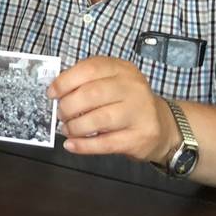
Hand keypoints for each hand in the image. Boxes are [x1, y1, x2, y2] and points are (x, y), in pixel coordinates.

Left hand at [48, 56, 177, 162]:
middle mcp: (133, 88)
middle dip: (68, 106)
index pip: (89, 69)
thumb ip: (87, 83)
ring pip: (98, 119)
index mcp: (122, 69)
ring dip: (75, 126)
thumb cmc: (127, 102)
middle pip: (92, 94)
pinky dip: (83, 145)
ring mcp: (138, 113)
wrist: (163, 125)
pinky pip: (105, 143)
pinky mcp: (139, 137)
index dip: (65, 81)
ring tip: (67, 128)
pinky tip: (71, 144)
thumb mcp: (112, 82)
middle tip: (60, 114)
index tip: (52, 93)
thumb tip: (56, 91)